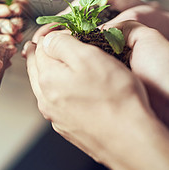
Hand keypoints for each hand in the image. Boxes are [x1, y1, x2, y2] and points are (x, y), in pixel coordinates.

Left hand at [23, 31, 150, 161]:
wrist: (130, 140)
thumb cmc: (114, 97)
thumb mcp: (88, 56)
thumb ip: (62, 44)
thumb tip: (47, 39)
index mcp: (47, 78)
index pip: (39, 47)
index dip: (50, 34)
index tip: (59, 29)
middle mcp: (46, 99)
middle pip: (38, 68)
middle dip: (43, 53)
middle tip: (49, 42)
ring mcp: (56, 116)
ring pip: (47, 87)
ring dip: (51, 73)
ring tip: (60, 63)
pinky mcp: (69, 128)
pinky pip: (59, 103)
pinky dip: (62, 91)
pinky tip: (74, 89)